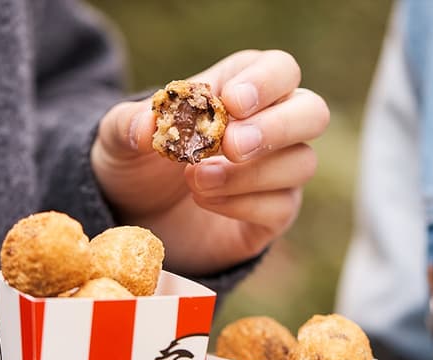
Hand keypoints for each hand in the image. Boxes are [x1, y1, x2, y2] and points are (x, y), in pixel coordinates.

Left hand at [91, 49, 328, 276]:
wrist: (138, 217)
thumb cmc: (138, 164)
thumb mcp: (119, 140)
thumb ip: (129, 126)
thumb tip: (147, 129)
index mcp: (240, 90)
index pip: (280, 70)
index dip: (265, 82)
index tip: (231, 102)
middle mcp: (270, 127)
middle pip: (313, 112)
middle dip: (278, 127)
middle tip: (233, 145)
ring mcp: (276, 173)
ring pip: (302, 163)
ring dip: (249, 173)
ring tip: (195, 180)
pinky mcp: (272, 214)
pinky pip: (282, 207)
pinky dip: (243, 204)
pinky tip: (204, 200)